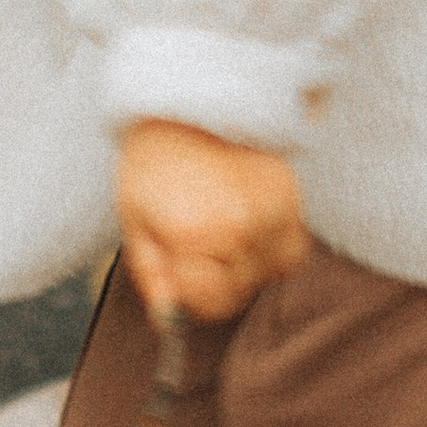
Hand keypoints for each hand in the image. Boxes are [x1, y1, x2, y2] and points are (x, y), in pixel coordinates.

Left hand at [117, 120, 309, 324]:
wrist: (189, 107)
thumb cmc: (154, 166)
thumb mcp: (135, 222)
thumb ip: (154, 276)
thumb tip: (169, 320)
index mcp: (195, 234)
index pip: (212, 304)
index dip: (192, 295)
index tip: (180, 269)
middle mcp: (241, 226)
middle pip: (241, 291)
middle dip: (216, 278)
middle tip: (195, 239)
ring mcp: (272, 210)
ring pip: (269, 273)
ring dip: (247, 263)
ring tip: (221, 226)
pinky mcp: (291, 196)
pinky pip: (289, 248)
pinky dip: (269, 245)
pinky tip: (244, 219)